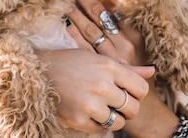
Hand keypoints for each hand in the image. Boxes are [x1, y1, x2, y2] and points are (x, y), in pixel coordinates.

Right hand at [37, 48, 152, 132]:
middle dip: (127, 108)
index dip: (136, 92)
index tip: (125, 91)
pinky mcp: (77, 119)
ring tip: (99, 107)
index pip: (141, 88)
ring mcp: (89, 104)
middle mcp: (100, 85)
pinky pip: (99, 130)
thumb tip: (152, 71)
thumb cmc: (68, 62)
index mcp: (108, 67)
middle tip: (113, 102)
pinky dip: (95, 124)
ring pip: (118, 122)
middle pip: (133, 108)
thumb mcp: (97, 58)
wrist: (35, 71)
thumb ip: (126, 69)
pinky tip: (85, 111)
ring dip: (112, 118)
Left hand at [68, 0, 179, 136]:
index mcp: (133, 38)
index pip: (110, 14)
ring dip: (77, 16)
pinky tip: (67, 26)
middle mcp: (122, 47)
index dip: (95, 0)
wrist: (141, 106)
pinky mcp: (100, 71)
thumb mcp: (136, 47)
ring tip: (65, 3)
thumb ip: (124, 24)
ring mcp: (110, 59)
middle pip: (99, 20)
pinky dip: (75, 36)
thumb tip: (109, 2)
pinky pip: (85, 49)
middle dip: (84, 3)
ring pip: (91, 32)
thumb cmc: (136, 72)